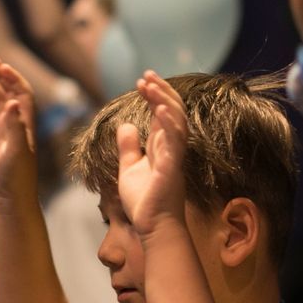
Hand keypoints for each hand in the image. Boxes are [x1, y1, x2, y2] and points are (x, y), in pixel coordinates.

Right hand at [0, 56, 38, 203]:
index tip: (1, 67)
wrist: (10, 196)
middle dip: (2, 76)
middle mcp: (17, 124)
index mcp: (26, 124)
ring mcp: (5, 131)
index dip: (14, 79)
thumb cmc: (17, 176)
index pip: (22, 94)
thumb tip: (11, 102)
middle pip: (10, 93)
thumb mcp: (17, 150)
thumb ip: (15, 126)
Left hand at [115, 72, 189, 238]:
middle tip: (146, 74)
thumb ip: (129, 148)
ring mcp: (174, 157)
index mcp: (163, 147)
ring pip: (177, 121)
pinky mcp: (172, 168)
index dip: (155, 95)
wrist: (153, 228)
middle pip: (173, 111)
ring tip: (149, 84)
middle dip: (161, 90)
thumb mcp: (130, 169)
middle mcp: (172, 148)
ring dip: (164, 100)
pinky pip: (175, 141)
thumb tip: (126, 126)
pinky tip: (158, 108)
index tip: (142, 81)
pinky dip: (169, 122)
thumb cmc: (145, 203)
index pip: (163, 114)